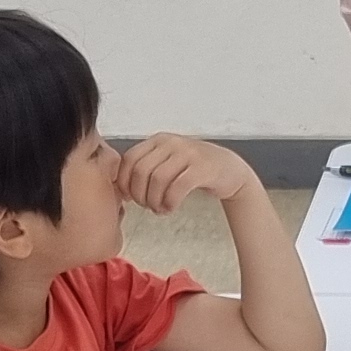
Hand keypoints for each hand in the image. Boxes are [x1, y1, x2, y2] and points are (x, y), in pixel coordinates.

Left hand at [118, 133, 256, 215]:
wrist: (230, 170)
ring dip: (154, 201)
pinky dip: (170, 202)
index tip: (128, 198)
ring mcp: (187, 153)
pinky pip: (177, 187)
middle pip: (140, 171)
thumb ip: (147, 168)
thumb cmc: (195, 170)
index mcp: (158, 140)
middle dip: (139, 195)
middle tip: (146, 206)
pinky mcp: (202, 168)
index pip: (129, 159)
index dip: (124, 182)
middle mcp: (171, 143)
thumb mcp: (168, 162)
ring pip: (157, 180)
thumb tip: (120, 187)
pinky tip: (171, 208)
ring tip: (159, 209)